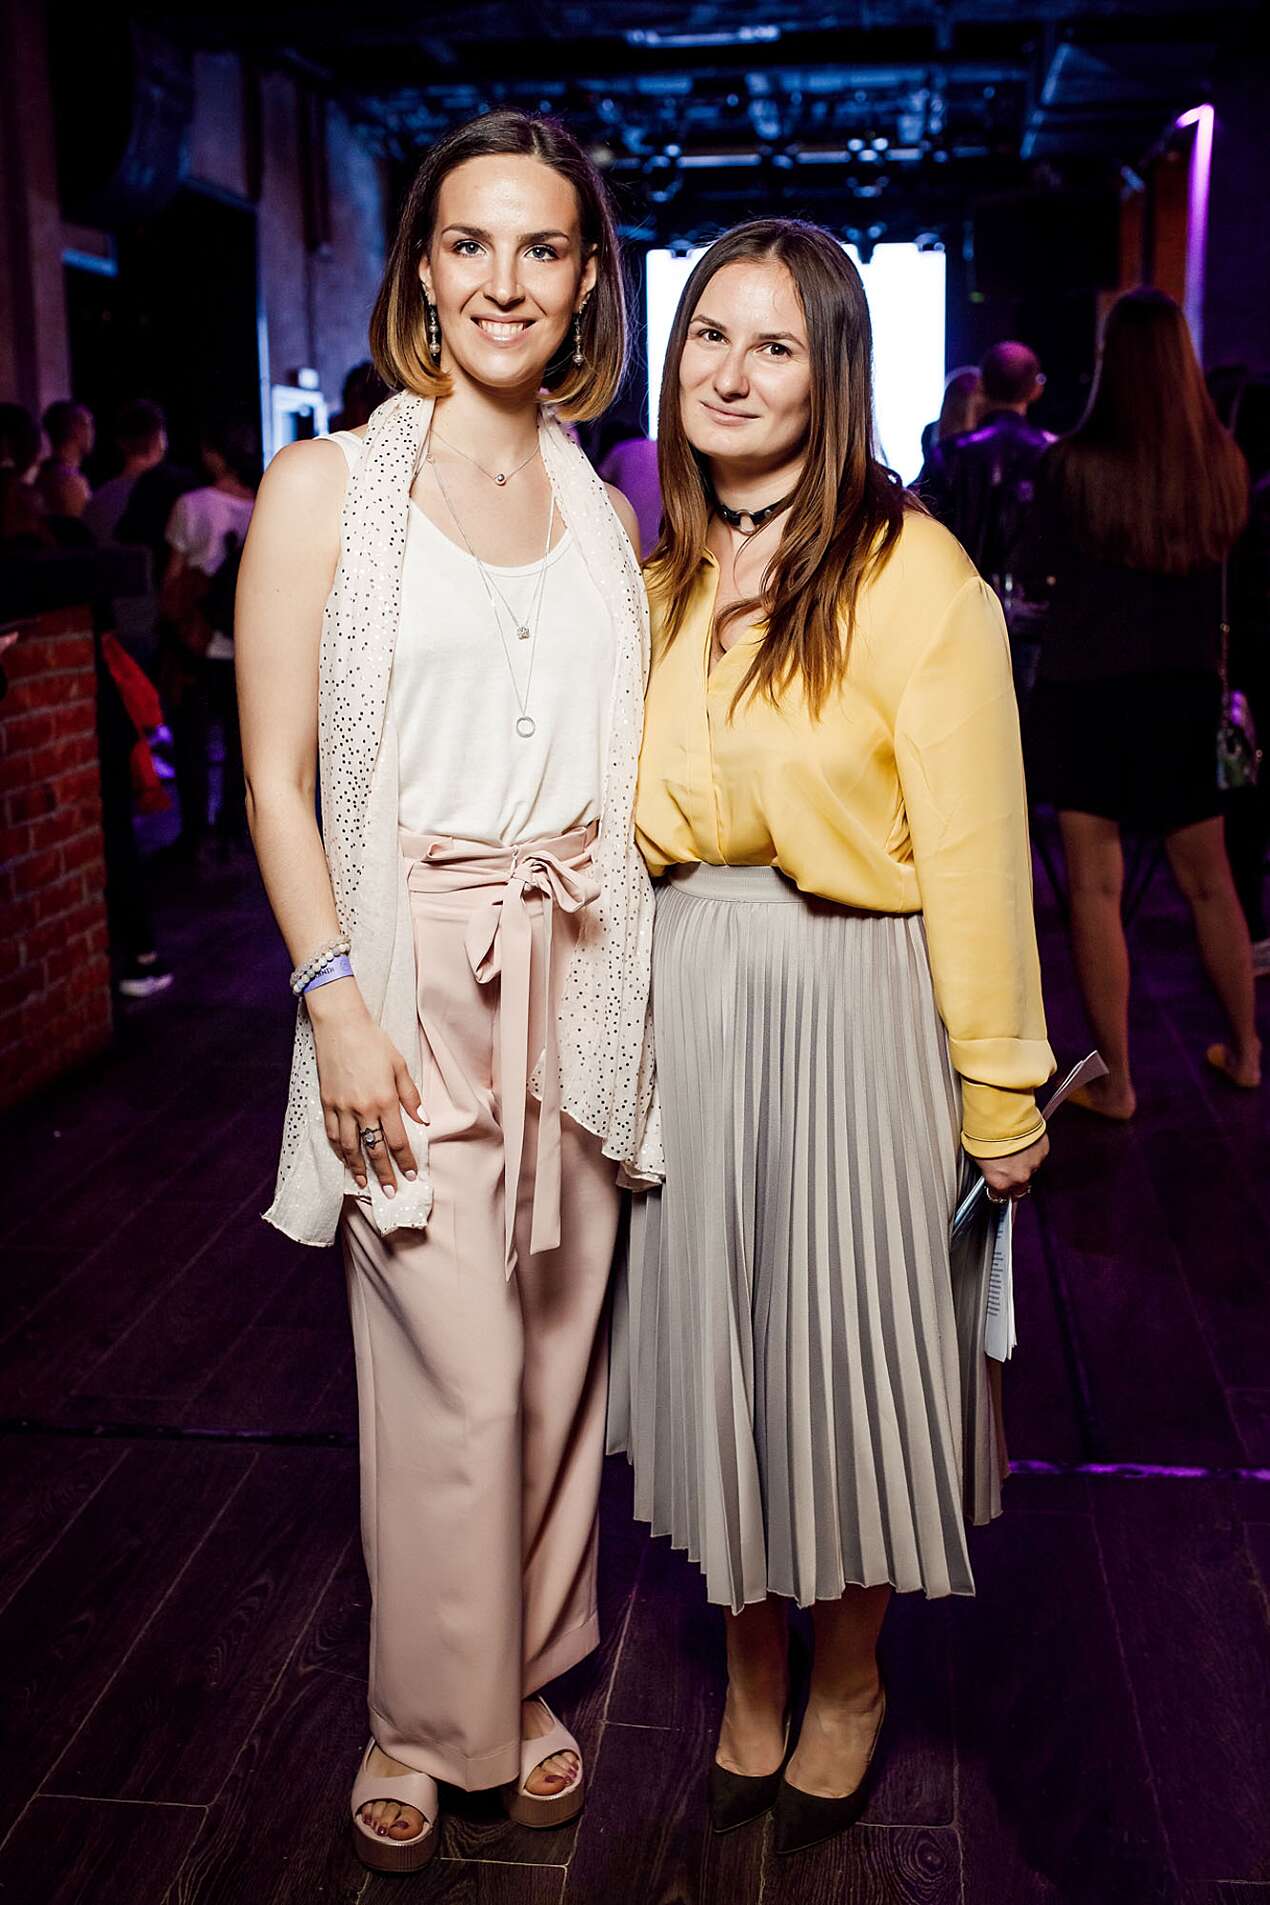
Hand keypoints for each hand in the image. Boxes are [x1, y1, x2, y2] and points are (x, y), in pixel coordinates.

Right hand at [307, 981, 426, 1195]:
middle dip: (384, 1174)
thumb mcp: (400, 1066)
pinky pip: (333, 1134)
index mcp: (385, 1100)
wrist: (340, 1025)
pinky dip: (339, 1151)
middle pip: (375, 1150)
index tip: (410, 1176)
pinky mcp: (327, 1103)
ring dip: (358, 1169)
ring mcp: (342, 1108)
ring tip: (365, 1184)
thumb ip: (411, 1097)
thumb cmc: (374, 1042)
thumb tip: (424, 1122)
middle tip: (390, 1192)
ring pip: (351, 1148)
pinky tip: (345, 1159)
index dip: (405, 1161)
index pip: (398, 1141)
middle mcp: (363, 1109)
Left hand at [977, 1131, 1048, 1203]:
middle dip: (1014, 1181)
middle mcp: (1019, 1177)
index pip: (999, 1196)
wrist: (1003, 1116)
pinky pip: (1037, 1156)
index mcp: (1000, 1181)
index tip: (996, 1185)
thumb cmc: (986, 1133)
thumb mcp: (976, 1157)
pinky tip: (1023, 1142)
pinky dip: (1031, 1151)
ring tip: (1015, 1150)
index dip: (997, 1190)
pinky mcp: (1043, 1151)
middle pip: (1019, 1188)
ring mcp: (1033, 1164)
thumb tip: (988, 1167)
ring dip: (1023, 1163)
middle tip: (1007, 1169)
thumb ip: (987, 1169)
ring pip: (1029, 1170)